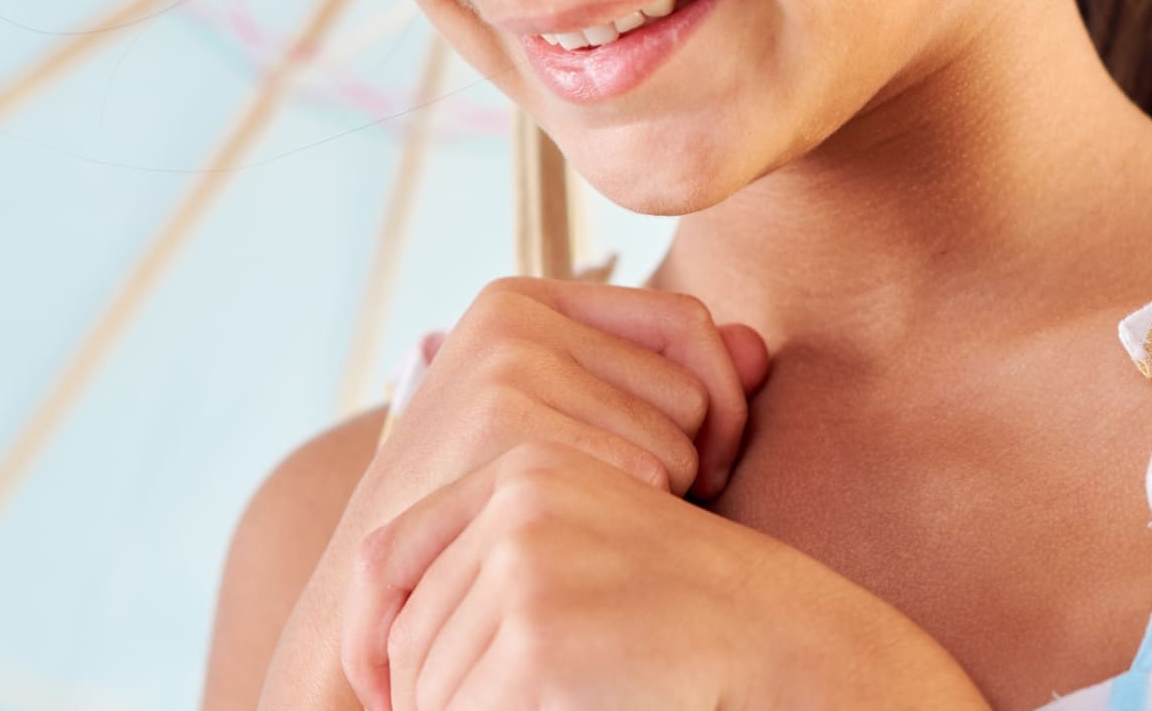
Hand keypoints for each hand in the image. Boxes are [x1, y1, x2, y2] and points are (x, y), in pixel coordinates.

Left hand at [340, 440, 991, 710]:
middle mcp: (517, 496)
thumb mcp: (579, 551)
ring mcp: (529, 559)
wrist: (782, 641)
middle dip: (423, 701)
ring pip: (432, 685)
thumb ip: (495, 566)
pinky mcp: (543, 634)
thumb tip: (383, 655)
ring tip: (544, 703)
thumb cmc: (679, 609)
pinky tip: (571, 709)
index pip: (384, 556)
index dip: (370, 636)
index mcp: (520, 464)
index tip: (382, 692)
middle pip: (407, 633)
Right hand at [341, 276, 770, 551]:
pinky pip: (647, 474)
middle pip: (692, 380)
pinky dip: (635, 522)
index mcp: (525, 300)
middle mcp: (516, 316)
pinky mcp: (509, 425)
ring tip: (591, 522)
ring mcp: (508, 365)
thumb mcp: (569, 423)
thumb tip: (762, 348)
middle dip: (693, 456)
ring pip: (679, 436)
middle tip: (636, 506)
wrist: (380, 587)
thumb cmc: (486, 505)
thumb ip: (665, 377)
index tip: (711, 462)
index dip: (721, 395)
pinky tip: (583, 544)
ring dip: (661, 497)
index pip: (686, 319)